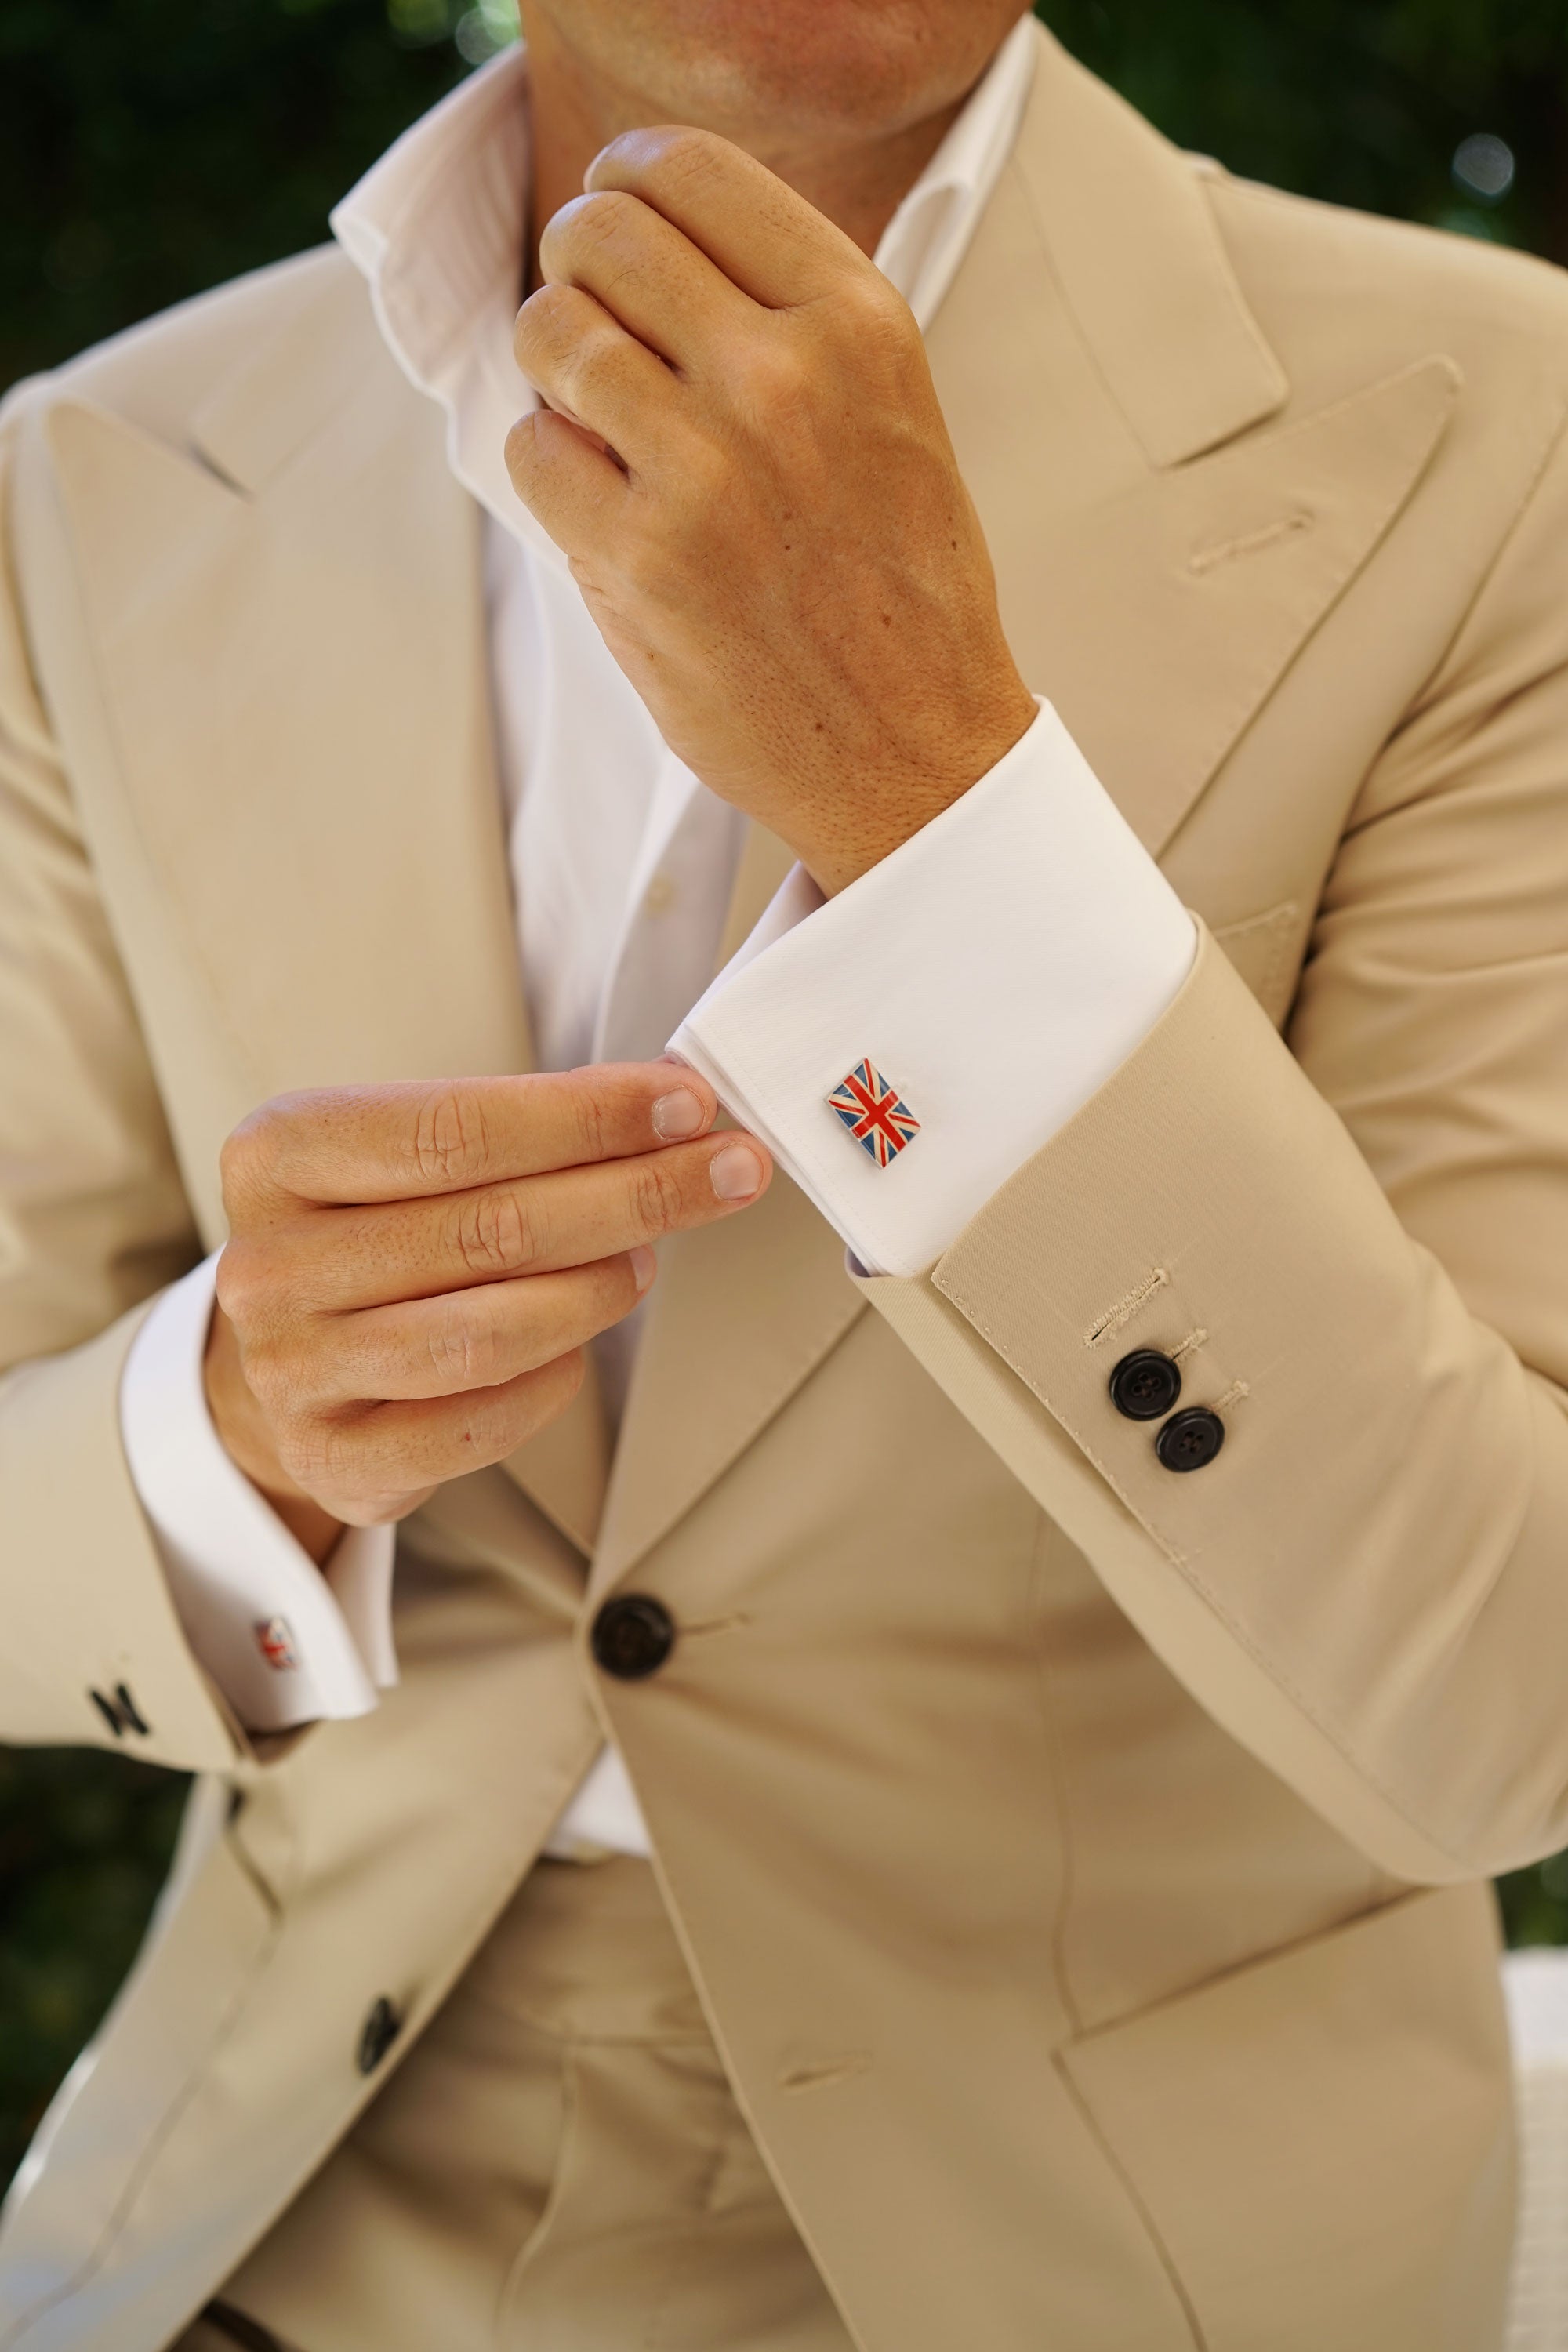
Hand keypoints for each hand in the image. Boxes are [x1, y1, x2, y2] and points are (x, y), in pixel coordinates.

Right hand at [205, 1065, 769, 1562]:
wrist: (288, 1356)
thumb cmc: (374, 1232)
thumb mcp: (410, 1152)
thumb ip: (524, 1124)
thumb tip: (672, 1105)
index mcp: (277, 1154)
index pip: (456, 1129)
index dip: (588, 1117)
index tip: (689, 1105)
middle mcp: (268, 1263)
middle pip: (489, 1228)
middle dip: (634, 1193)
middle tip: (728, 1171)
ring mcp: (292, 1369)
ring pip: (490, 1334)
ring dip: (598, 1290)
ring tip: (646, 1260)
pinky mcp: (333, 1459)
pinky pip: (479, 1424)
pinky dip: (552, 1381)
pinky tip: (579, 1346)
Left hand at [504, 129, 1036, 895]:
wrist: (915, 749)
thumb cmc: (896, 584)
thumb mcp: (888, 408)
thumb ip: (788, 312)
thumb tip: (648, 232)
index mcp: (856, 321)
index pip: (687, 168)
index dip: (623, 181)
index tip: (616, 219)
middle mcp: (782, 376)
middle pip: (599, 234)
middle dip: (575, 269)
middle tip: (595, 325)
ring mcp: (705, 469)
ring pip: (549, 332)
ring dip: (554, 370)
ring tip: (599, 422)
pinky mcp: (640, 559)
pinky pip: (529, 450)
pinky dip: (551, 472)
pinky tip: (606, 508)